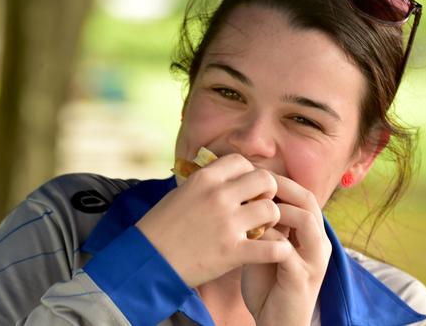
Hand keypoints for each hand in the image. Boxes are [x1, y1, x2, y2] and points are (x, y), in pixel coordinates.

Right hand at [136, 154, 291, 286]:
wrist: (146, 262)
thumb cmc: (161, 228)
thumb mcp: (180, 193)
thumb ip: (206, 183)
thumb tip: (228, 175)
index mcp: (204, 179)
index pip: (242, 162)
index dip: (249, 173)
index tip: (246, 188)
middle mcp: (218, 196)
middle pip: (265, 180)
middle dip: (268, 192)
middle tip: (260, 206)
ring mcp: (227, 224)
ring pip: (272, 210)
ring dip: (272, 220)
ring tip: (262, 229)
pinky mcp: (232, 252)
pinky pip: (273, 247)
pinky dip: (279, 249)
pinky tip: (274, 250)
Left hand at [241, 174, 332, 325]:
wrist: (277, 324)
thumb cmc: (269, 284)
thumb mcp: (267, 247)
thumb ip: (265, 224)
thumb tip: (244, 193)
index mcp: (312, 233)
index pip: (303, 195)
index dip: (280, 181)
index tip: (253, 173)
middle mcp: (319, 243)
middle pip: (308, 201)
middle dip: (281, 187)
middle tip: (254, 181)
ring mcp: (314, 260)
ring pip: (306, 220)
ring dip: (278, 209)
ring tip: (253, 206)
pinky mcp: (302, 279)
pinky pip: (287, 250)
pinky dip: (267, 239)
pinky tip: (249, 236)